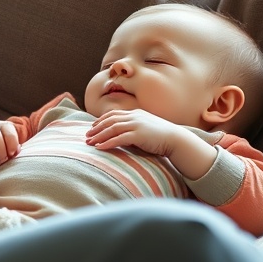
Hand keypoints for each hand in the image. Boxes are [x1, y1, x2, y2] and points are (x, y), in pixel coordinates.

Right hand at [0, 120, 21, 172]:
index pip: (13, 127)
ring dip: (0, 148)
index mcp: (8, 127)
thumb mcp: (9, 149)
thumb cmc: (0, 150)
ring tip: (2, 159)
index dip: (14, 140)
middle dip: (10, 143)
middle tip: (9, 156)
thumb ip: (15, 148)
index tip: (14, 153)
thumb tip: (18, 150)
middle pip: (6, 127)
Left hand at [85, 109, 217, 179]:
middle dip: (96, 129)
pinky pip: (119, 138)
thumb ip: (135, 127)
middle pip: (109, 121)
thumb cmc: (162, 136)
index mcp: (135, 113)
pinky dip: (107, 143)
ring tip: (89, 143)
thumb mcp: (147, 127)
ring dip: (99, 136)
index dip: (101, 121)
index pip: (113, 114)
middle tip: (86, 137)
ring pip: (112, 129)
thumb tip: (124, 134)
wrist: (177, 139)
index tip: (92, 127)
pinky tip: (100, 148)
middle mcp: (134, 116)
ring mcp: (136, 125)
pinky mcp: (139, 135)